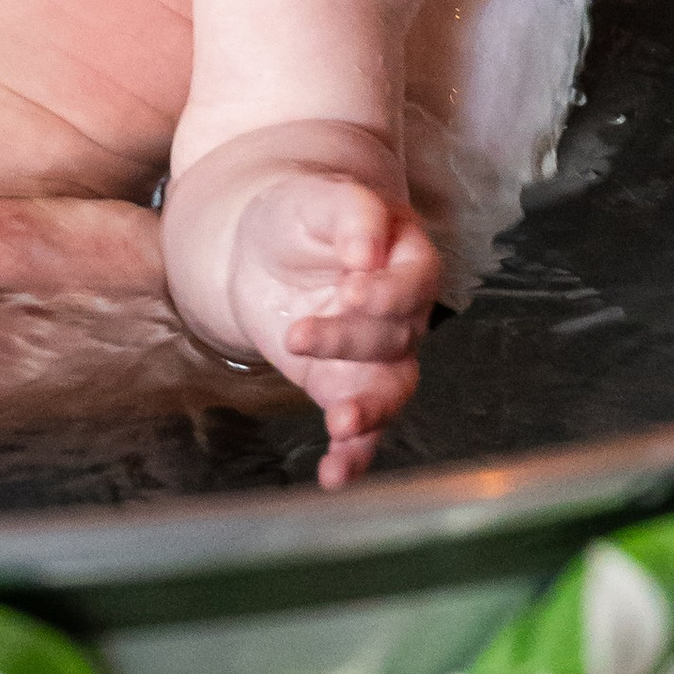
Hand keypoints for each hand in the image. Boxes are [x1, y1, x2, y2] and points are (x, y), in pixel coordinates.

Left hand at [225, 165, 441, 486]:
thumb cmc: (302, 215)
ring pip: (390, 391)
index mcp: (408, 261)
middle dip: (348, 341)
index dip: (386, 294)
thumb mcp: (319, 198)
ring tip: (341, 426)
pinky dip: (352, 456)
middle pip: (393, 338)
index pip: (412, 285)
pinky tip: (334, 475)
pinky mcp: (343, 387)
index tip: (351, 291)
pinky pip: (360, 430)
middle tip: (299, 335)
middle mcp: (403, 316)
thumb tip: (366, 254)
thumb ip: (351, 216)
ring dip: (369, 414)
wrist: (261, 247)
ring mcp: (376, 358)